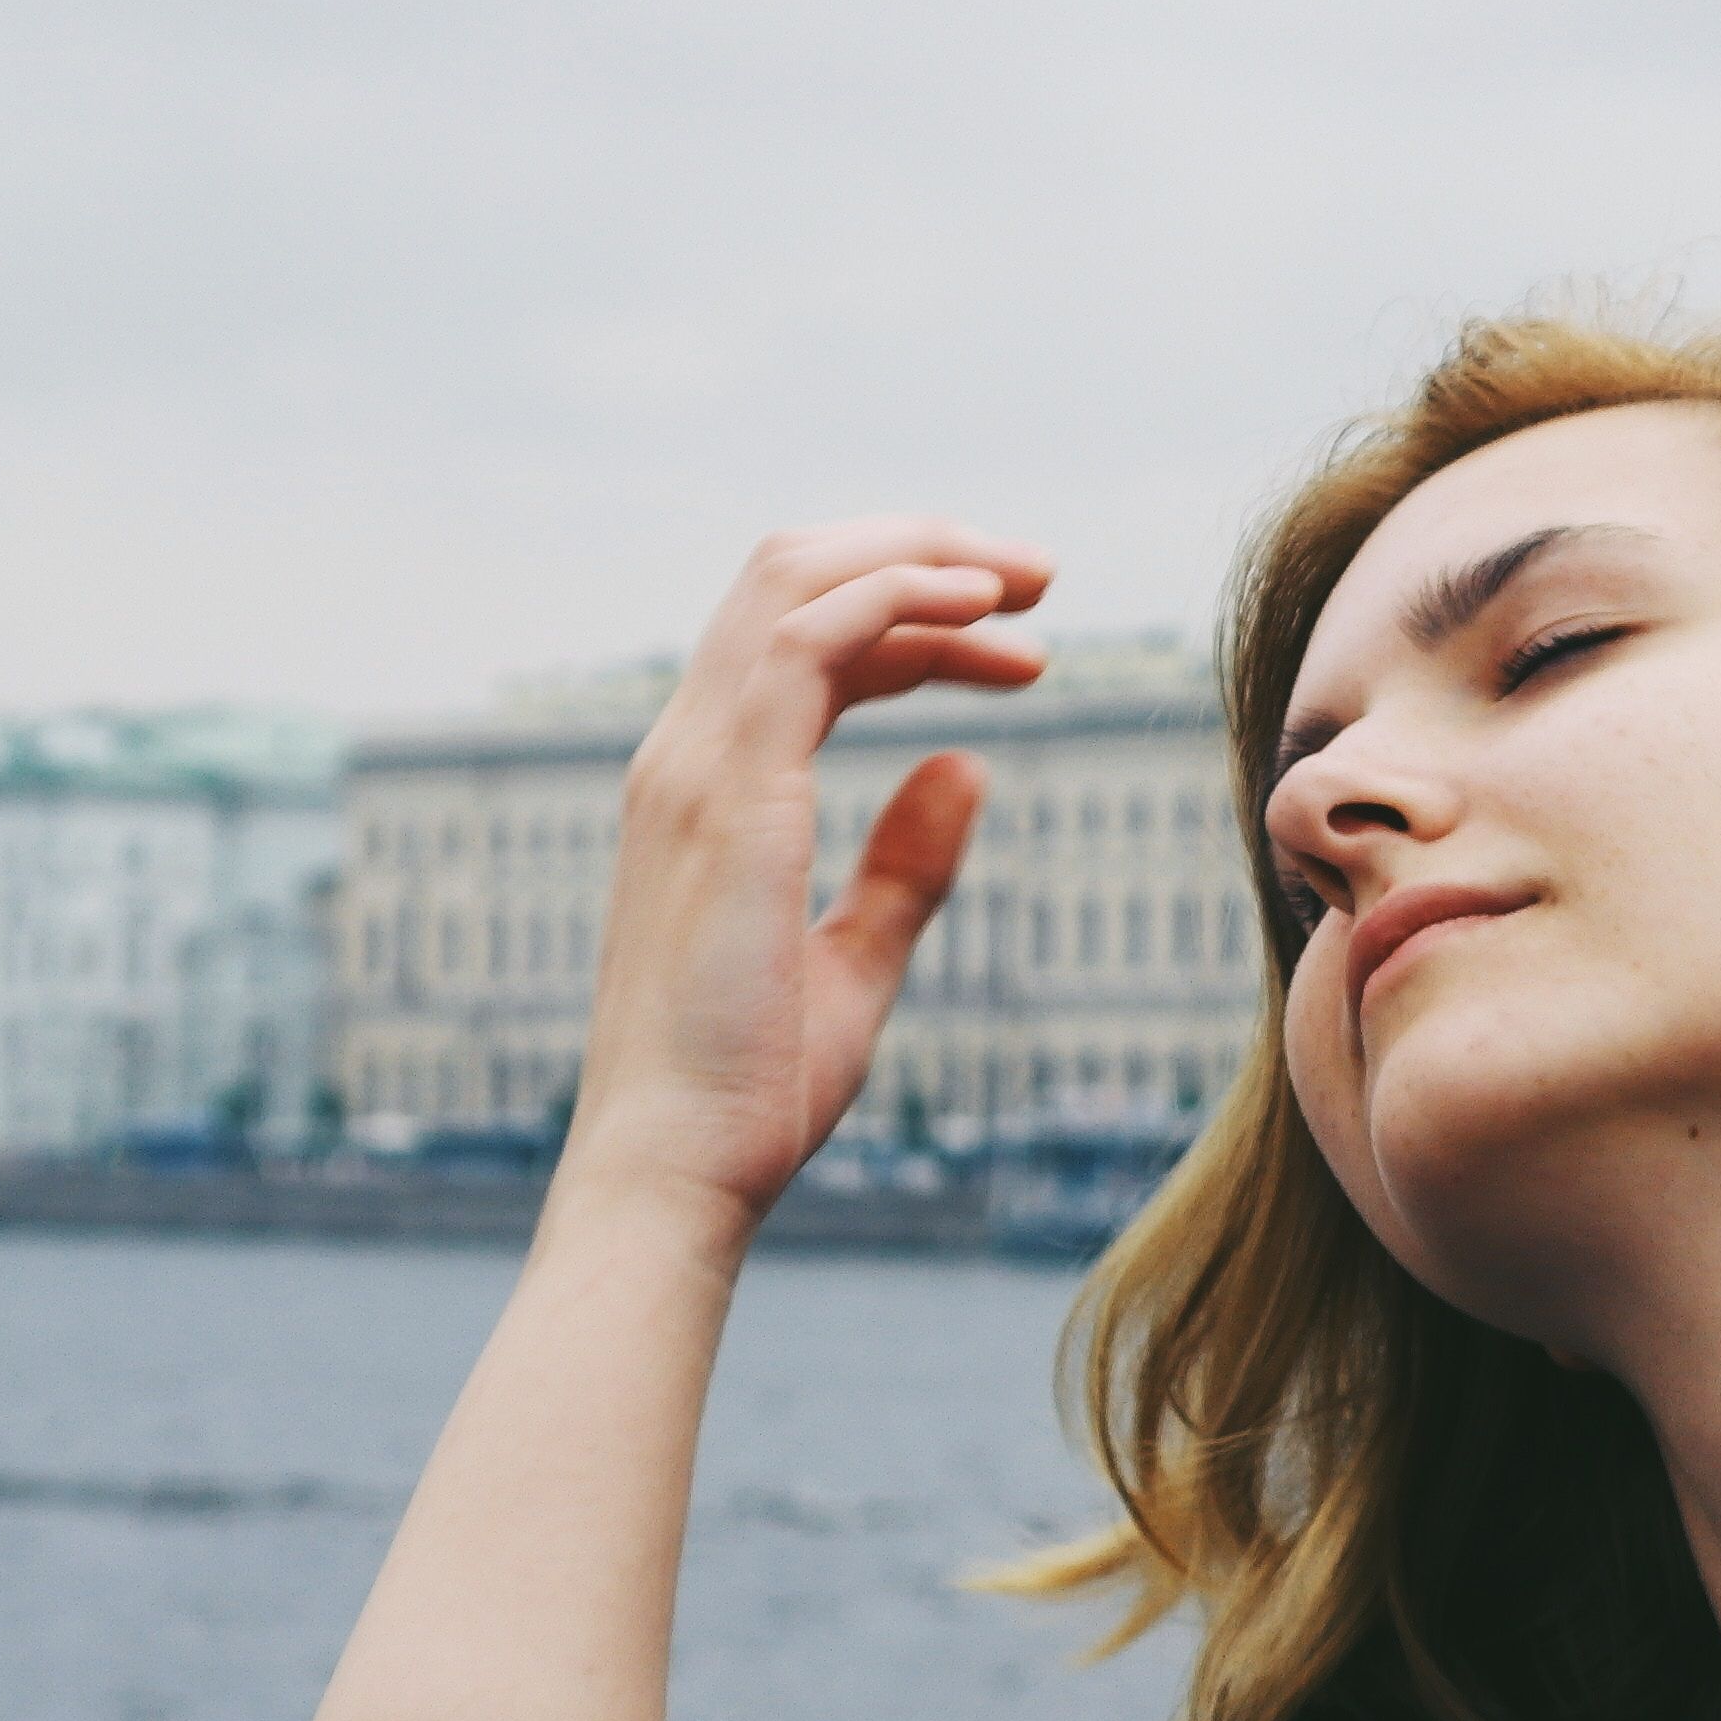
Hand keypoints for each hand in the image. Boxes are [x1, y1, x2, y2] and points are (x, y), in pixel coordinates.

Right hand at [557, 518, 1051, 1221]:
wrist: (678, 1169)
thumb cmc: (748, 1094)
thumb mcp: (853, 965)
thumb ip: (903, 868)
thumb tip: (963, 772)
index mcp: (706, 789)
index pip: (802, 641)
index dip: (915, 620)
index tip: (1023, 649)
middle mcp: (687, 755)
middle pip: (792, 576)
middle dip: (921, 551)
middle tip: (1042, 578)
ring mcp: (696, 766)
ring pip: (797, 579)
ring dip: (923, 559)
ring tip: (1033, 582)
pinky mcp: (729, 794)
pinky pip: (811, 639)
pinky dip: (899, 598)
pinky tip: (985, 612)